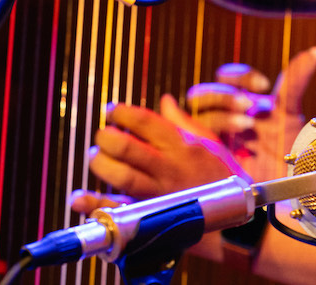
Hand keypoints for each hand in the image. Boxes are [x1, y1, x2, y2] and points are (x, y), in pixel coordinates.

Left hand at [83, 95, 246, 200]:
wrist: (235, 213)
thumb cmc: (221, 173)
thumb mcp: (208, 142)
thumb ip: (182, 121)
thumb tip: (165, 101)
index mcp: (183, 144)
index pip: (147, 122)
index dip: (123, 113)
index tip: (111, 110)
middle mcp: (170, 166)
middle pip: (129, 148)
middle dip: (107, 138)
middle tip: (102, 135)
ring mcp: (161, 191)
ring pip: (122, 176)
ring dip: (102, 164)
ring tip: (96, 157)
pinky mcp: (152, 213)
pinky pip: (120, 208)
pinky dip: (95, 204)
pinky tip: (79, 197)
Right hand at [185, 46, 315, 182]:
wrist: (285, 181)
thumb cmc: (287, 145)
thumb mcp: (289, 111)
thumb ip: (296, 81)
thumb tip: (315, 52)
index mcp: (241, 99)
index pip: (228, 77)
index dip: (241, 76)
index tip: (263, 85)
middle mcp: (223, 115)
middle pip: (204, 94)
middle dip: (223, 96)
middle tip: (248, 104)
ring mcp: (213, 136)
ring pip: (199, 117)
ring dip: (221, 116)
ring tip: (247, 125)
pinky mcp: (208, 157)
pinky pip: (192, 143)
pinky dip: (203, 138)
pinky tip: (221, 142)